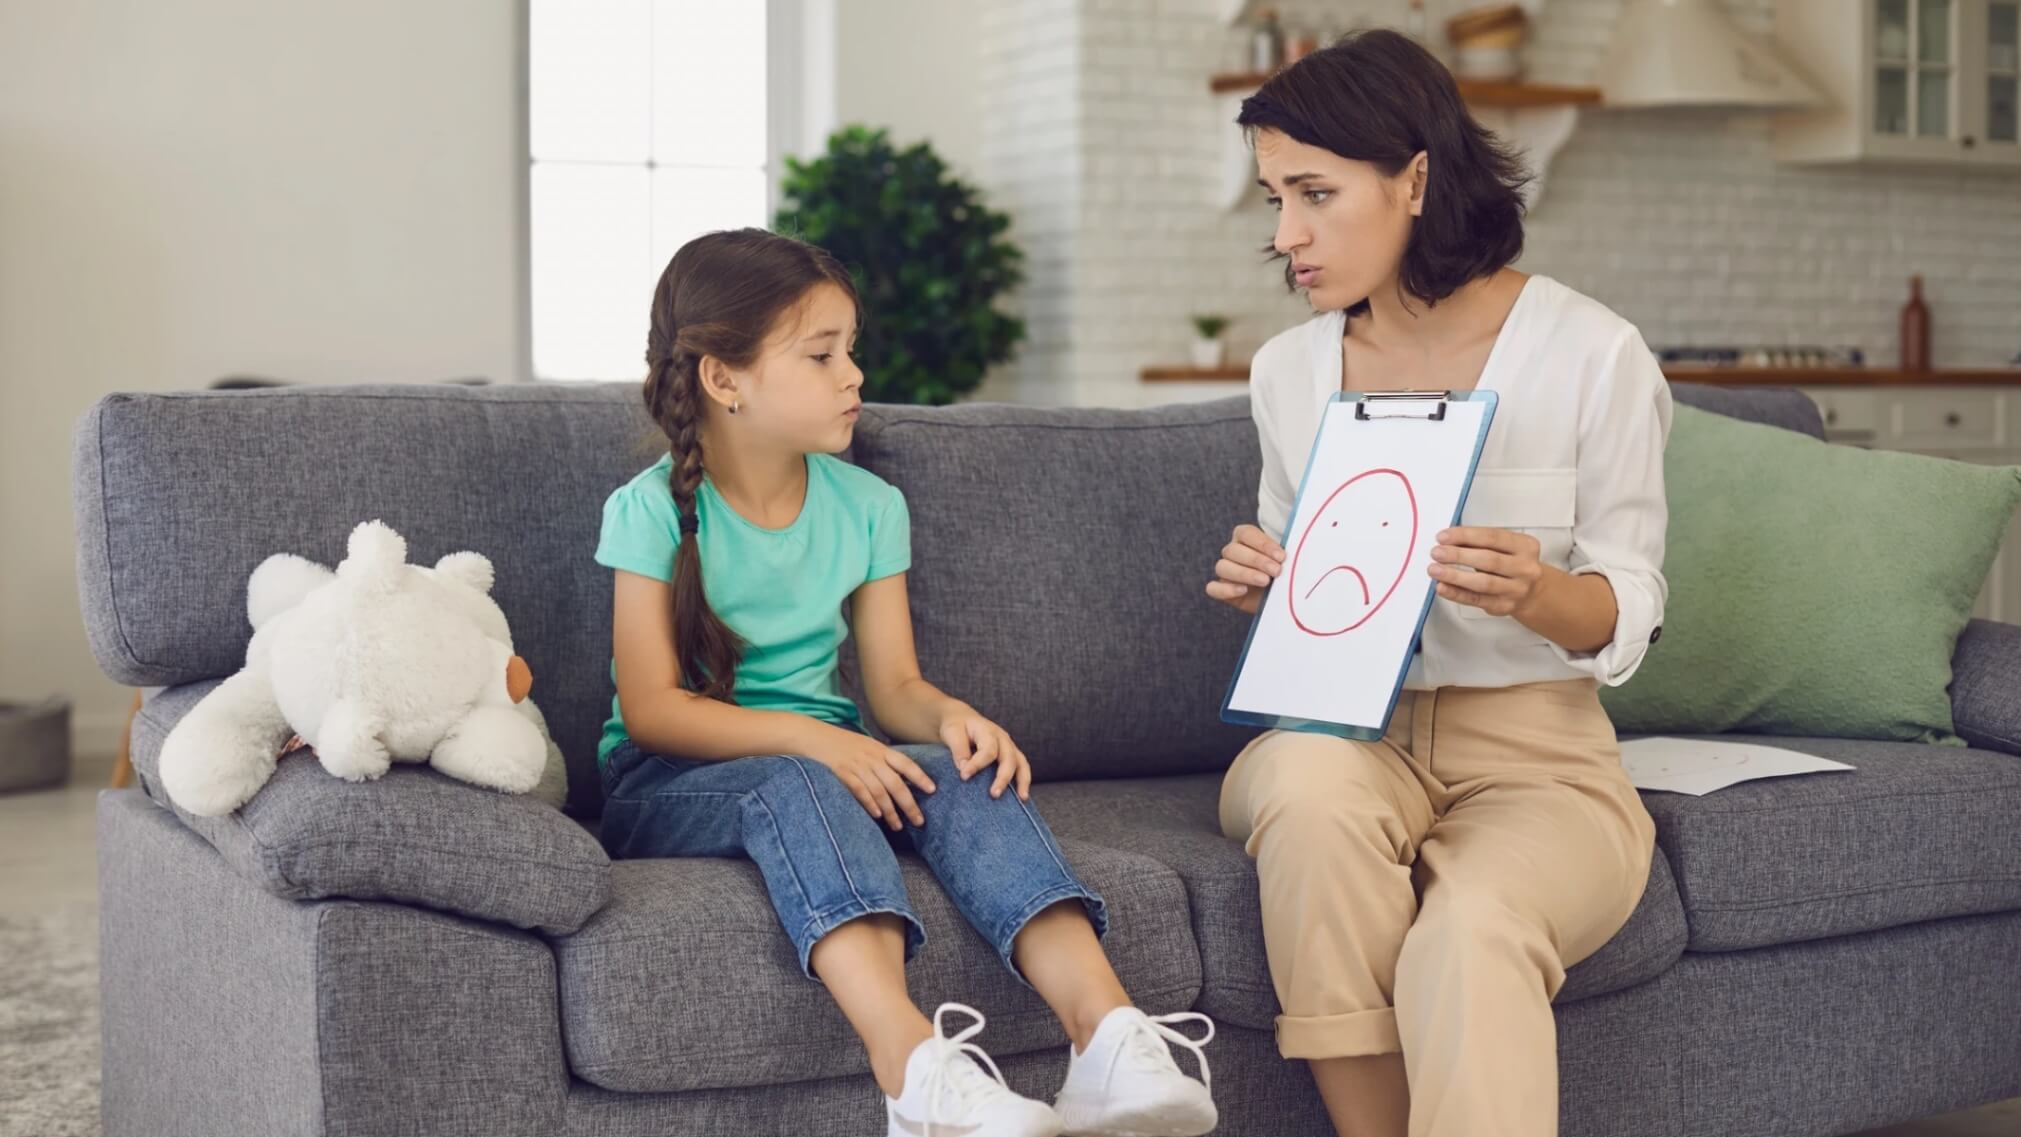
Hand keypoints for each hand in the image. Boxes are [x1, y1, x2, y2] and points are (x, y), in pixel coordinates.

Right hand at [801, 722, 938, 830]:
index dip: (920, 776)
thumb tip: (904, 779)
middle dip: (909, 804)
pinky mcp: (842, 774)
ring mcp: (857, 766)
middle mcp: (871, 758)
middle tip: (919, 821)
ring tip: (898, 826)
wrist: (816, 737)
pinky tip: (878, 816)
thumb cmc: (845, 746)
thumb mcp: (868, 747)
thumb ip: (884, 761)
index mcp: (881, 750)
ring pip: (879, 791)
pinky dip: (870, 804)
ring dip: (891, 811)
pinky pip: (859, 791)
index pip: (906, 764)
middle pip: (895, 783)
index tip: (932, 790)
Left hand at [938, 709, 1031, 800]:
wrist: (963, 720)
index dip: (977, 764)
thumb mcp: (953, 732)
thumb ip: (958, 749)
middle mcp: (1002, 738)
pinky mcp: (1011, 755)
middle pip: (1009, 758)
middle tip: (994, 794)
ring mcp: (1009, 747)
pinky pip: (1022, 768)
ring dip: (1022, 781)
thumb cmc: (957, 727)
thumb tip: (964, 768)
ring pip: (1021, 763)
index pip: (988, 750)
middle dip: (1003, 777)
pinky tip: (1021, 797)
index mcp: (988, 731)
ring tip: (1021, 798)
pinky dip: (1023, 782)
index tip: (964, 776)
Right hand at [1206, 524, 1285, 615]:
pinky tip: (1243, 590)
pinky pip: (1213, 588)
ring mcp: (1225, 571)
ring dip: (1244, 573)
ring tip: (1265, 581)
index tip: (1281, 556)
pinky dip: (1226, 589)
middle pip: (1233, 550)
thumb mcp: (1288, 561)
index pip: (1246, 534)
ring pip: (1222, 567)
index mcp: (1245, 538)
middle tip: (1277, 571)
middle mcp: (1232, 552)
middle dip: (1257, 560)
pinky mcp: (1222, 590)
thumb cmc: (1284, 574)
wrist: (1281, 597)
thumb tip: (1297, 548)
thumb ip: (1287, 553)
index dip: (1262, 544)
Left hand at [1428, 526, 1545, 617]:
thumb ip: (1480, 543)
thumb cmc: (1512, 563)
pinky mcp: (1504, 606)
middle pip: (1488, 560)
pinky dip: (1457, 594)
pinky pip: (1476, 600)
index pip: (1492, 537)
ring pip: (1483, 583)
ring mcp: (1516, 590)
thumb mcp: (1504, 547)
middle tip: (1436, 553)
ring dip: (1455, 576)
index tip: (1443, 536)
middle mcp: (1525, 568)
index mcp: (1526, 546)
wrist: (1533, 592)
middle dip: (1458, 556)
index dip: (1465, 536)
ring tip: (1434, 570)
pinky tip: (1442, 587)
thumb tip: (1448, 542)